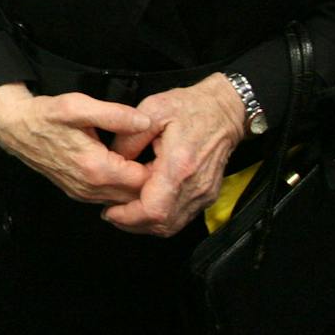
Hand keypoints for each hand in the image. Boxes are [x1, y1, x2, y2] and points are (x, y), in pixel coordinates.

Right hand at [0, 84, 151, 206]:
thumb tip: (145, 121)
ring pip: (125, 200)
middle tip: (162, 156)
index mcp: (96, 168)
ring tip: (149, 162)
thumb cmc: (45, 116)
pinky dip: (124, 188)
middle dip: (153, 180)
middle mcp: (90, 187)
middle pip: (137, 195)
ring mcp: (84, 193)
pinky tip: (128, 168)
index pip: (143, 181)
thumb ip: (115, 115)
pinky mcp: (79, 192)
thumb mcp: (79, 106)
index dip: (159, 167)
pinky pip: (110, 198)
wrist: (16, 129)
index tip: (165, 150)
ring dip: (139, 186)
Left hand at [101, 73, 247, 235]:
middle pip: (162, 224)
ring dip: (145, 224)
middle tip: (113, 213)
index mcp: (179, 165)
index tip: (111, 211)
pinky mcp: (207, 195)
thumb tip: (113, 164)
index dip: (128, 216)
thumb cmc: (189, 108)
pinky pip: (181, 218)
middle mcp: (195, 185)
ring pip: (172, 226)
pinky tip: (145, 206)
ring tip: (125, 212)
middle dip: (132, 224)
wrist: (223, 110)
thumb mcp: (151, 111)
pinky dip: (160, 218)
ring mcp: (204, 193)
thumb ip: (128, 139)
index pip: (153, 210)